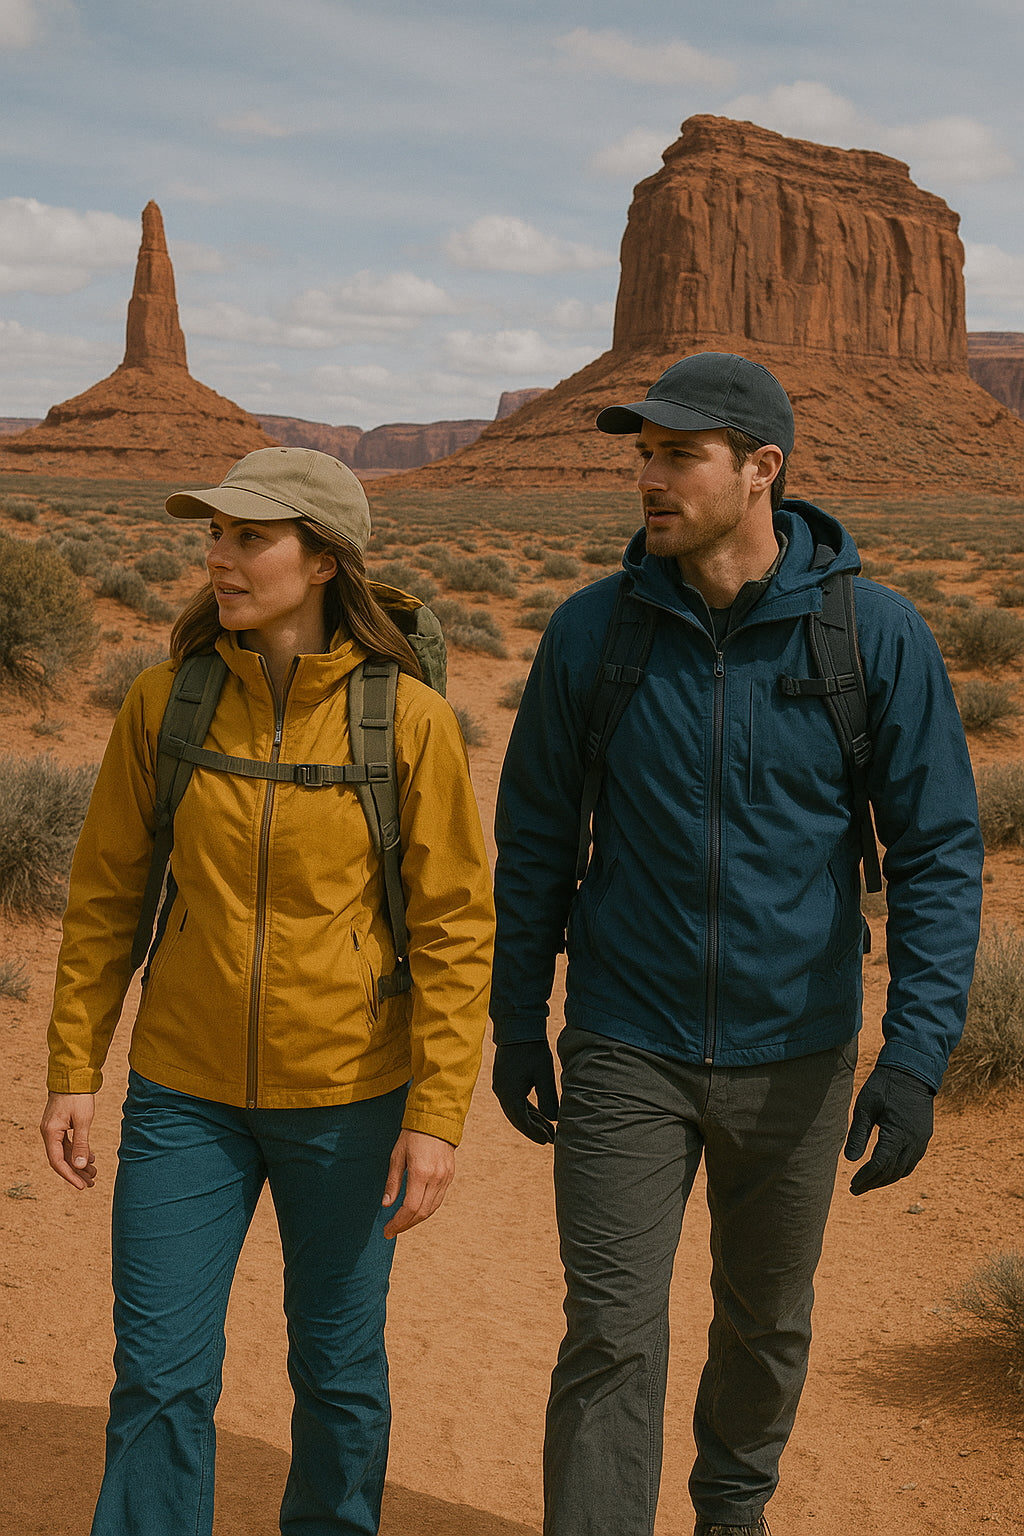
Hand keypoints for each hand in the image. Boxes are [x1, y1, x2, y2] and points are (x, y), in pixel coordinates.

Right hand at [40, 1092, 96, 1188]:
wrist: (73, 1076)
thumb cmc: (78, 1096)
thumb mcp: (83, 1121)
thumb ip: (81, 1144)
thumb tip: (79, 1166)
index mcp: (51, 1133)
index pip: (58, 1162)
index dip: (70, 1176)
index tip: (82, 1186)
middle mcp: (49, 1133)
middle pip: (61, 1159)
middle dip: (76, 1172)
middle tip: (92, 1183)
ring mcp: (54, 1129)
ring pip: (65, 1152)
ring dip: (79, 1163)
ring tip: (94, 1173)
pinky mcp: (60, 1125)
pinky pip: (67, 1144)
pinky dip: (78, 1151)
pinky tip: (91, 1158)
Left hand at [381, 1129, 454, 1238]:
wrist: (436, 1119)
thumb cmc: (412, 1135)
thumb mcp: (397, 1155)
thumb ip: (393, 1181)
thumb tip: (386, 1204)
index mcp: (421, 1172)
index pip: (410, 1208)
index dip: (398, 1222)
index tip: (387, 1230)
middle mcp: (436, 1178)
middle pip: (422, 1212)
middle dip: (406, 1225)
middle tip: (392, 1230)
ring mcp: (445, 1178)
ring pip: (432, 1208)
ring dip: (416, 1220)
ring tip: (402, 1223)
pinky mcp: (450, 1176)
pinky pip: (438, 1199)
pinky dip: (426, 1209)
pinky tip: (416, 1210)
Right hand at [492, 1040, 557, 1143]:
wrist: (518, 1028)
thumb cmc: (532, 1050)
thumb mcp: (544, 1075)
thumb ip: (548, 1099)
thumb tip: (553, 1119)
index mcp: (509, 1093)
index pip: (522, 1121)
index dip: (536, 1132)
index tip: (549, 1140)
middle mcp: (501, 1092)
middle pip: (517, 1118)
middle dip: (533, 1130)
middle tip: (550, 1139)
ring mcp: (501, 1086)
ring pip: (516, 1111)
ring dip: (531, 1120)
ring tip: (548, 1129)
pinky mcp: (504, 1080)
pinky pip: (515, 1101)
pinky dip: (527, 1110)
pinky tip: (539, 1115)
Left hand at [844, 1065, 934, 1194]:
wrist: (911, 1070)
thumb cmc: (884, 1085)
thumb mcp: (865, 1106)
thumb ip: (858, 1134)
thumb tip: (850, 1160)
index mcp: (897, 1134)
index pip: (880, 1165)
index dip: (866, 1178)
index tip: (852, 1185)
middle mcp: (913, 1141)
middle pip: (892, 1172)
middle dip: (873, 1182)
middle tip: (856, 1189)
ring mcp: (921, 1140)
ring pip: (904, 1170)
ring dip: (886, 1179)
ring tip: (868, 1183)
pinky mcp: (924, 1136)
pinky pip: (912, 1161)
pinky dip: (898, 1170)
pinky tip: (886, 1170)